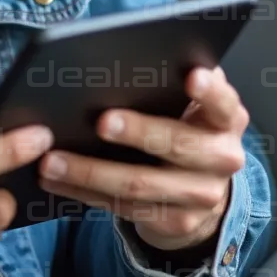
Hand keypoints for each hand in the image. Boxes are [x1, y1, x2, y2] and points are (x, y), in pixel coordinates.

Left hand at [37, 61, 248, 251]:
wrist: (201, 191)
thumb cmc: (185, 131)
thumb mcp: (191, 105)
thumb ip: (174, 82)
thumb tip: (135, 55)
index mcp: (225, 119)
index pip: (222, 102)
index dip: (208, 90)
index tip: (190, 75)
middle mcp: (221, 158)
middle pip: (176, 145)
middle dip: (137, 132)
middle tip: (100, 121)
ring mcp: (200, 196)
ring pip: (139, 184)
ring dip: (90, 172)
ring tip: (52, 160)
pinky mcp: (175, 222)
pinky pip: (122, 208)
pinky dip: (83, 193)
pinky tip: (55, 181)